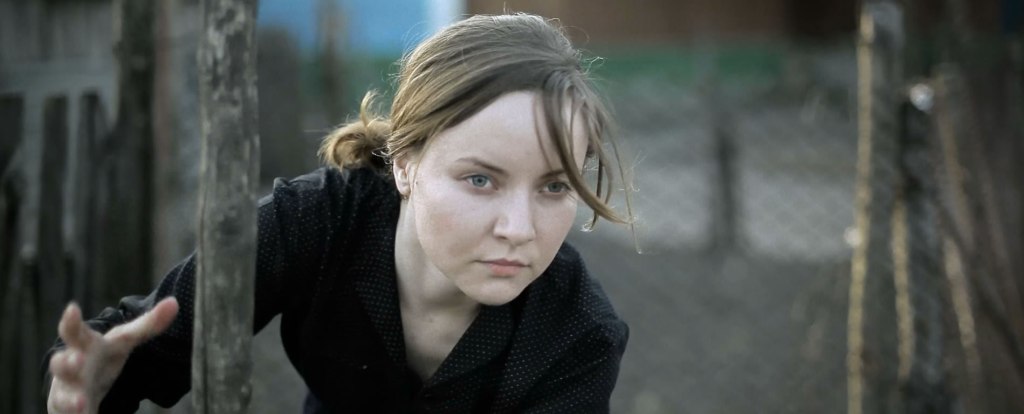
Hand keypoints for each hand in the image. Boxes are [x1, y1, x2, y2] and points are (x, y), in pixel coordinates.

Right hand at [46, 297, 178, 413]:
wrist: (82, 383)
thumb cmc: (103, 357)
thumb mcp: (124, 340)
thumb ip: (148, 324)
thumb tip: (175, 302)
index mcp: (85, 345)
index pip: (75, 330)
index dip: (71, 320)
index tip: (72, 309)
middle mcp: (70, 367)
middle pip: (62, 363)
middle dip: (67, 363)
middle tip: (77, 360)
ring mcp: (67, 390)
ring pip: (62, 395)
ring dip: (70, 398)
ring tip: (81, 402)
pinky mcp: (68, 410)